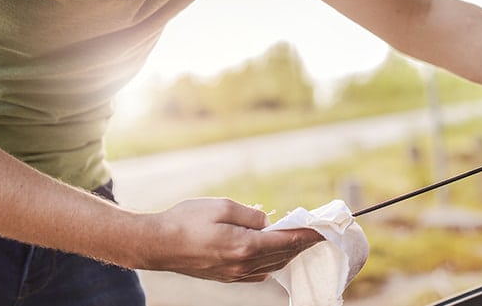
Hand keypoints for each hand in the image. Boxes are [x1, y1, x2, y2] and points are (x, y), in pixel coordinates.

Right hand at [137, 198, 323, 282]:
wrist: (157, 244)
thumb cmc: (186, 220)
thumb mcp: (222, 206)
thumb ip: (251, 214)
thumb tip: (268, 222)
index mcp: (244, 246)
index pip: (286, 240)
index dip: (307, 234)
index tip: (324, 229)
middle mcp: (242, 265)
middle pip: (282, 255)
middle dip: (302, 243)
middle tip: (317, 233)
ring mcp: (234, 274)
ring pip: (272, 266)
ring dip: (288, 253)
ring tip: (300, 241)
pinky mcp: (226, 276)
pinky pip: (258, 273)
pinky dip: (272, 263)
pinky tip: (274, 254)